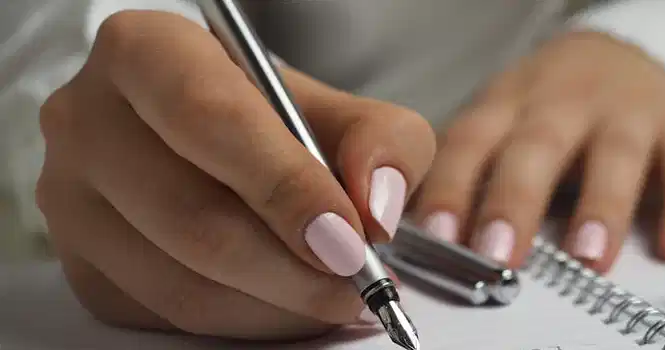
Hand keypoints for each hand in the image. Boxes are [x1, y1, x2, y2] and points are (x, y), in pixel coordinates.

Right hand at [36, 11, 433, 339]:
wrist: (224, 147)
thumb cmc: (279, 122)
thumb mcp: (346, 111)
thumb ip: (384, 142)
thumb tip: (376, 207)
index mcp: (146, 52)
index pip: (209, 118)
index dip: (284, 185)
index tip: (348, 237)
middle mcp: (90, 121)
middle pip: (194, 217)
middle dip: (294, 268)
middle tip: (358, 283)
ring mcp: (72, 201)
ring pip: (183, 285)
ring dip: (278, 306)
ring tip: (336, 295)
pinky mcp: (83, 266)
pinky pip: (169, 318)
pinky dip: (246, 322)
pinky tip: (287, 301)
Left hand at [411, 31, 664, 272]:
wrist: (620, 53)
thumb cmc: (547, 104)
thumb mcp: (499, 122)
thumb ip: (467, 171)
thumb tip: (415, 232)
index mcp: (507, 106)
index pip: (470, 144)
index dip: (451, 188)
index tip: (437, 237)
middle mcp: (562, 105)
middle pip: (535, 149)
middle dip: (515, 202)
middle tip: (498, 255)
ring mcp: (624, 113)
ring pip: (613, 155)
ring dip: (599, 207)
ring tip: (587, 257)